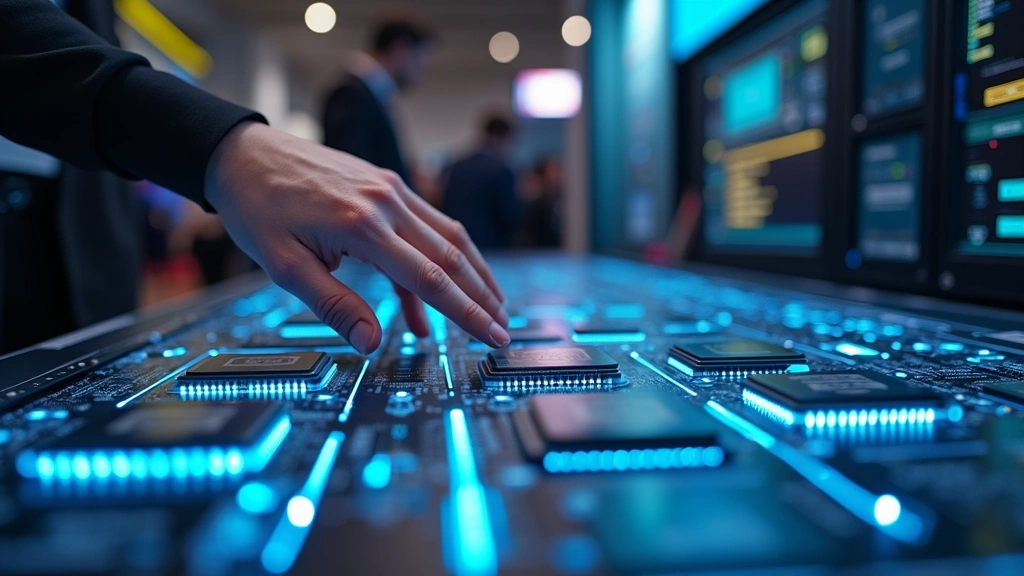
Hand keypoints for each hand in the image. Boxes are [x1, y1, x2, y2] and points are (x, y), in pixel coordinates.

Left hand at [204, 122, 508, 353]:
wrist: (243, 154)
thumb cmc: (258, 209)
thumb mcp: (284, 267)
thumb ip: (333, 306)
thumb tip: (371, 343)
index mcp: (363, 226)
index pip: (431, 279)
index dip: (467, 313)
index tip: (493, 336)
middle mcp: (386, 202)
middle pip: (453, 256)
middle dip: (483, 296)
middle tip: (504, 328)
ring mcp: (390, 189)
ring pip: (449, 235)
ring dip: (473, 273)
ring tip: (490, 307)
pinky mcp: (385, 183)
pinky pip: (426, 223)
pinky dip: (440, 257)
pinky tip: (432, 294)